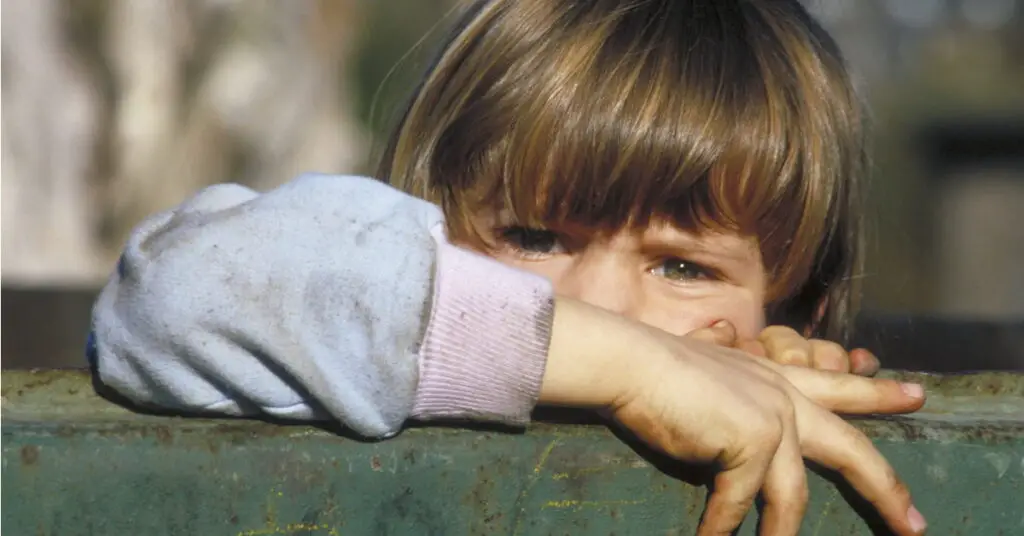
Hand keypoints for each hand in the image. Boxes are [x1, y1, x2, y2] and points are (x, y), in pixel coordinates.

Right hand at [540, 299, 926, 535]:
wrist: (631, 360)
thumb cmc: (655, 362)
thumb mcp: (701, 355)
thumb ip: (721, 347)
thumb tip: (724, 329)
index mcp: (775, 377)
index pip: (838, 386)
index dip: (877, 393)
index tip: (917, 396)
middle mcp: (784, 396)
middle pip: (850, 448)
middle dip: (886, 490)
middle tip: (915, 526)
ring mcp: (772, 419)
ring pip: (793, 495)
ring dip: (782, 534)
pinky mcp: (751, 442)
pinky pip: (739, 503)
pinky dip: (720, 527)